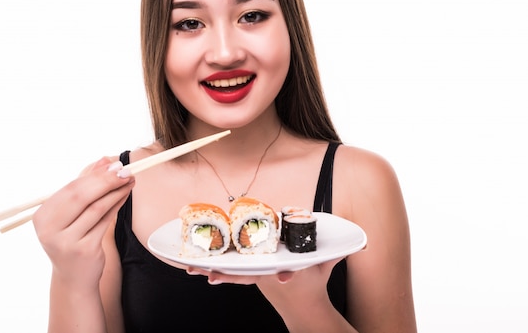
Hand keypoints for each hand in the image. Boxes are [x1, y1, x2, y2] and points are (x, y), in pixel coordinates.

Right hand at [33, 157, 134, 290]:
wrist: (74, 278)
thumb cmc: (72, 239)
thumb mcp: (73, 213)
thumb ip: (86, 185)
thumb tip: (106, 160)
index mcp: (42, 217)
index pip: (70, 189)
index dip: (94, 175)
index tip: (113, 164)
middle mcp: (49, 230)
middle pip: (81, 197)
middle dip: (106, 180)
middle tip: (125, 170)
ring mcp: (66, 242)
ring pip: (96, 208)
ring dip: (115, 191)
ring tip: (129, 180)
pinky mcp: (85, 250)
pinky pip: (104, 221)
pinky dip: (116, 205)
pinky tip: (124, 195)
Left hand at [187, 257, 341, 315]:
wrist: (302, 306)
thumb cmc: (313, 281)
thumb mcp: (325, 266)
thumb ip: (337, 253)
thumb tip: (360, 244)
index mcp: (288, 273)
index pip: (286, 273)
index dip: (286, 275)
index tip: (284, 279)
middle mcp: (269, 276)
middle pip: (248, 274)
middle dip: (230, 274)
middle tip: (211, 276)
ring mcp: (258, 278)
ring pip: (234, 275)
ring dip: (214, 272)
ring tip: (192, 270)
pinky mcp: (251, 277)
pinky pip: (231, 273)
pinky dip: (216, 271)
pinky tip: (196, 268)